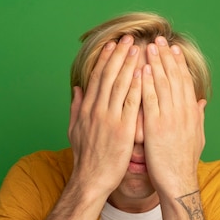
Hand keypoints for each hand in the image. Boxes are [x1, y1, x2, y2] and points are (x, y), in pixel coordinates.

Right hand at [68, 35, 142, 196]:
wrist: (91, 180)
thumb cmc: (85, 158)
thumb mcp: (74, 130)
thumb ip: (76, 107)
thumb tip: (77, 89)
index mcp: (87, 109)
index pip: (96, 78)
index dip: (105, 59)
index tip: (112, 45)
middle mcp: (97, 111)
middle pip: (108, 76)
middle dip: (119, 55)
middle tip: (128, 39)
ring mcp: (110, 120)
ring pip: (120, 85)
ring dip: (129, 65)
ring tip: (138, 49)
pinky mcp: (123, 130)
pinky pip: (131, 104)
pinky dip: (137, 87)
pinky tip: (144, 74)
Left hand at [141, 36, 207, 197]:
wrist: (178, 183)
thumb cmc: (184, 163)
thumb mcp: (196, 137)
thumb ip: (198, 117)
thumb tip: (202, 103)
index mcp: (192, 114)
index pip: (185, 82)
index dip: (178, 64)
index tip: (172, 49)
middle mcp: (183, 113)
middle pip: (175, 78)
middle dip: (166, 57)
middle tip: (159, 40)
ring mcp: (170, 119)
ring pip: (164, 85)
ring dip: (156, 64)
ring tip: (149, 48)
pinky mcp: (156, 127)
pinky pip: (151, 101)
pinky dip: (147, 83)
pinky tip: (143, 70)